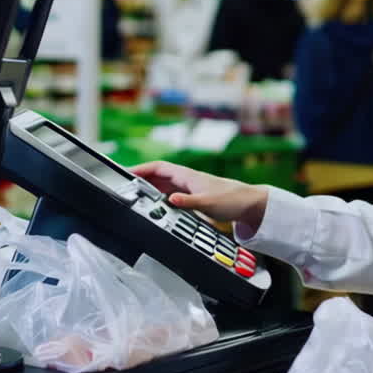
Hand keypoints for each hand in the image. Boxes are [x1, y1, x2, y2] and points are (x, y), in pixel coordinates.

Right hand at [130, 161, 268, 230]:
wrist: (249, 205)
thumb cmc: (232, 200)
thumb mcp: (208, 203)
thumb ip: (188, 202)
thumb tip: (170, 200)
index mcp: (187, 176)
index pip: (159, 167)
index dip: (141, 169)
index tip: (125, 173)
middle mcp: (187, 179)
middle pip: (158, 175)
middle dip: (140, 178)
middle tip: (123, 185)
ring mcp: (190, 187)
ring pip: (164, 184)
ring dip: (149, 187)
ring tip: (134, 194)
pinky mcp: (194, 196)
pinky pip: (171, 193)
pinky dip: (160, 196)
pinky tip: (155, 204)